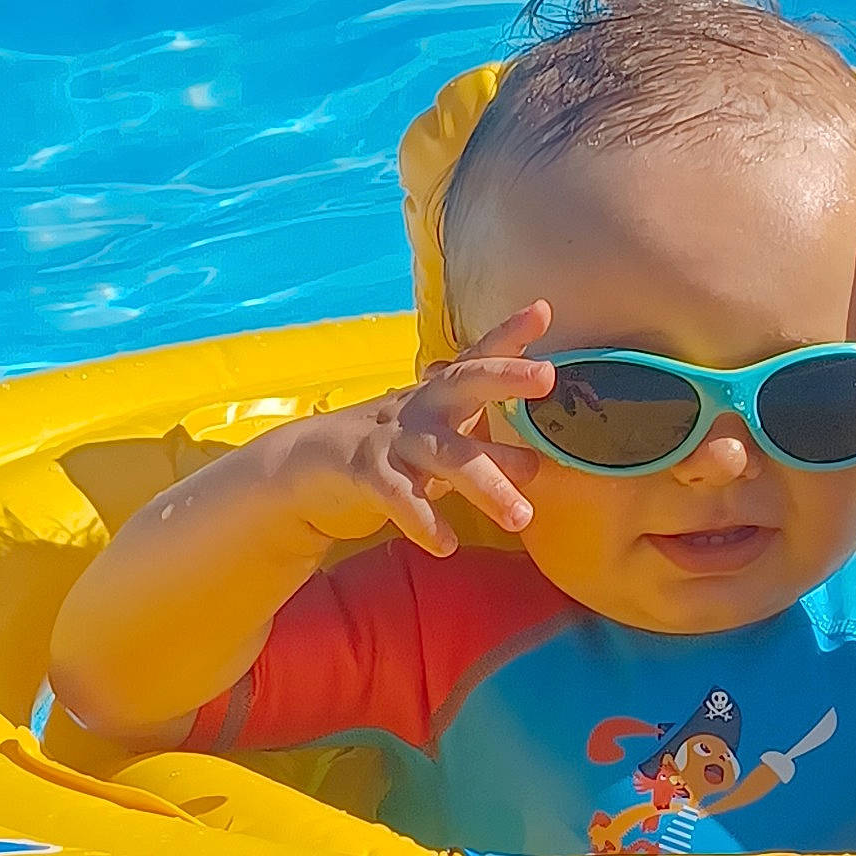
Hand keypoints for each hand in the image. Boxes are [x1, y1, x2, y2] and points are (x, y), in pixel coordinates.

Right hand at [277, 300, 555, 555]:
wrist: (307, 466)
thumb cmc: (390, 450)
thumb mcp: (434, 433)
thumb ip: (479, 439)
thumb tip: (537, 464)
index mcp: (441, 393)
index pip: (479, 357)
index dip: (509, 334)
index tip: (542, 310)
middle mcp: (422, 406)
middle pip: (467, 382)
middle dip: (507, 376)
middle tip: (547, 376)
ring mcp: (394, 437)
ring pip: (448, 455)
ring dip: (488, 485)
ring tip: (521, 516)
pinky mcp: (366, 472)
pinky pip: (401, 496)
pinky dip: (424, 521)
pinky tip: (446, 544)